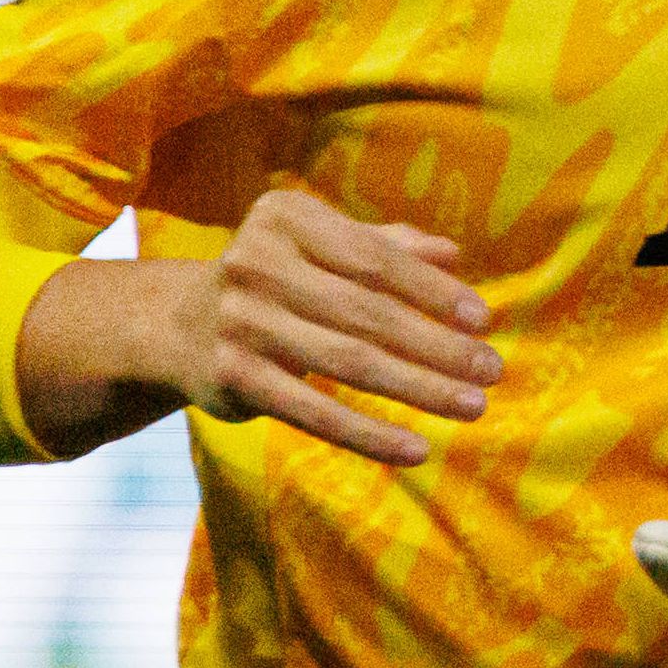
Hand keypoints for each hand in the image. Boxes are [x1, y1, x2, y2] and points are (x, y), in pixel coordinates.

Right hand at [23, 185, 497, 464]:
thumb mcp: (323, 249)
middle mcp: (255, 261)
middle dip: (438, 345)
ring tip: (472, 407)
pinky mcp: (230, 377)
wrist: (175, 325)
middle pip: (367, 312)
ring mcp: (238, 320)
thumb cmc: (279, 279)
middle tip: (491, 372)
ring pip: (347, 362)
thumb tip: (452, 254)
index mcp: (286, 218)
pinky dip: (368, 433)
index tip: (483, 321)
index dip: (433, 292)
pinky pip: (312, 411)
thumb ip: (386, 246)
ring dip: (418, 388)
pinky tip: (416, 449)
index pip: (375, 258)